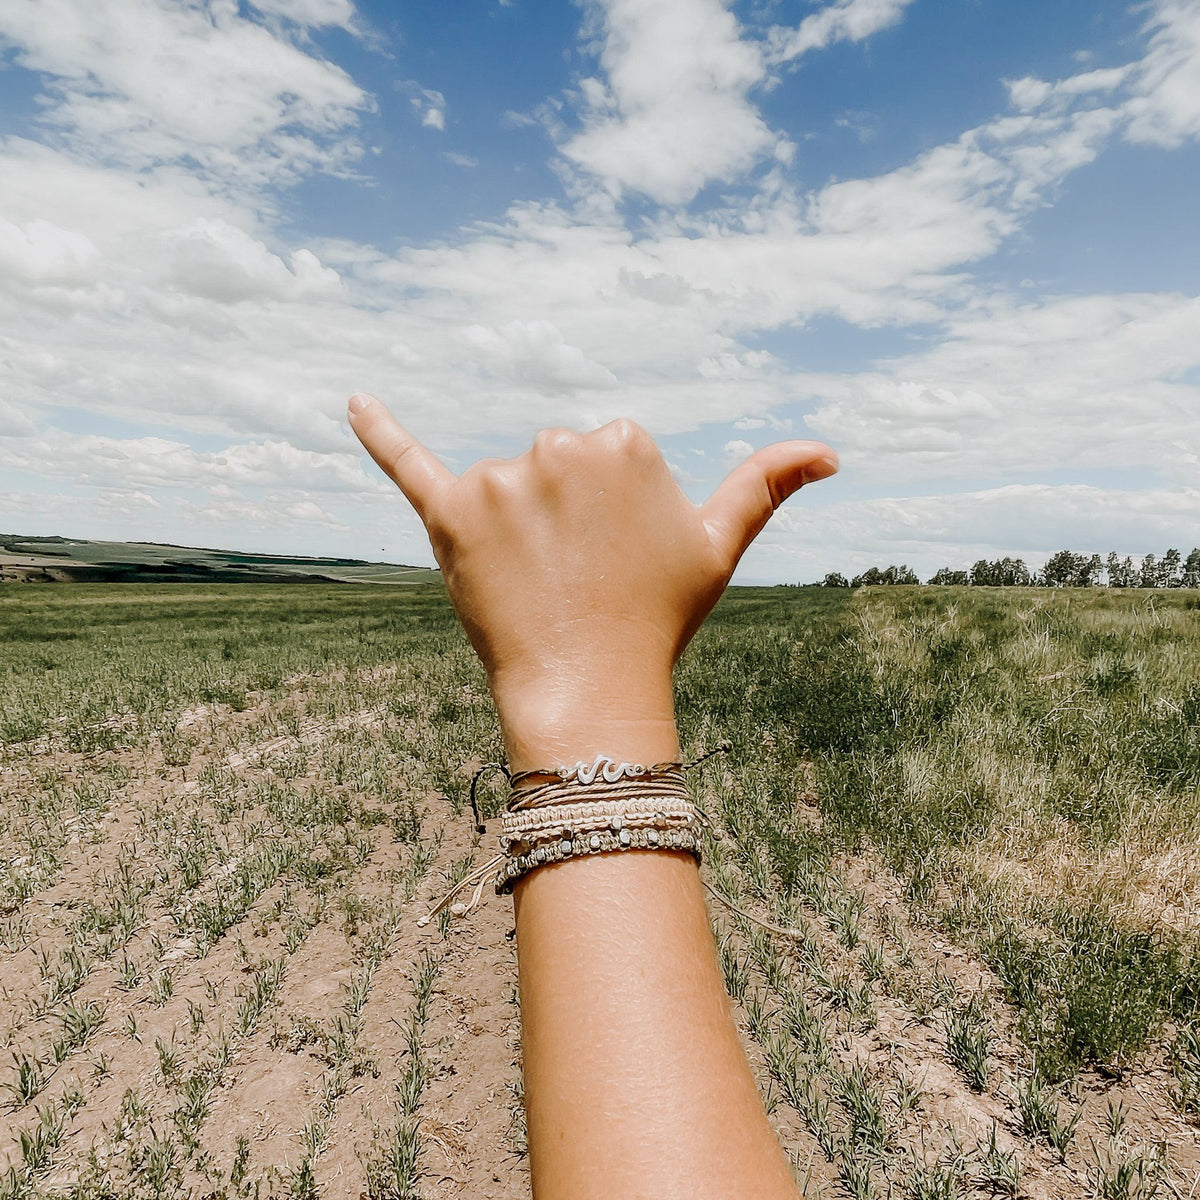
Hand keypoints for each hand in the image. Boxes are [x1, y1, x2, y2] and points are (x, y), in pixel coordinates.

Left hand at [347, 394, 836, 768]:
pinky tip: (352, 399)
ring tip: (537, 585)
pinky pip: (408, 464)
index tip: (616, 560)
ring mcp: (502, 479)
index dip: (609, 517)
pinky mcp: (449, 514)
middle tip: (577, 578)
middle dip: (561, 517)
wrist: (589, 690)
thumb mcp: (718, 547)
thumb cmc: (657, 620)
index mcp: (623, 441)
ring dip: (514, 530)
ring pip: (503, 490)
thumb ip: (765, 485)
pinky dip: (379, 432)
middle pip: (551, 468)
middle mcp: (560, 446)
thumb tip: (832, 450)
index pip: (604, 460)